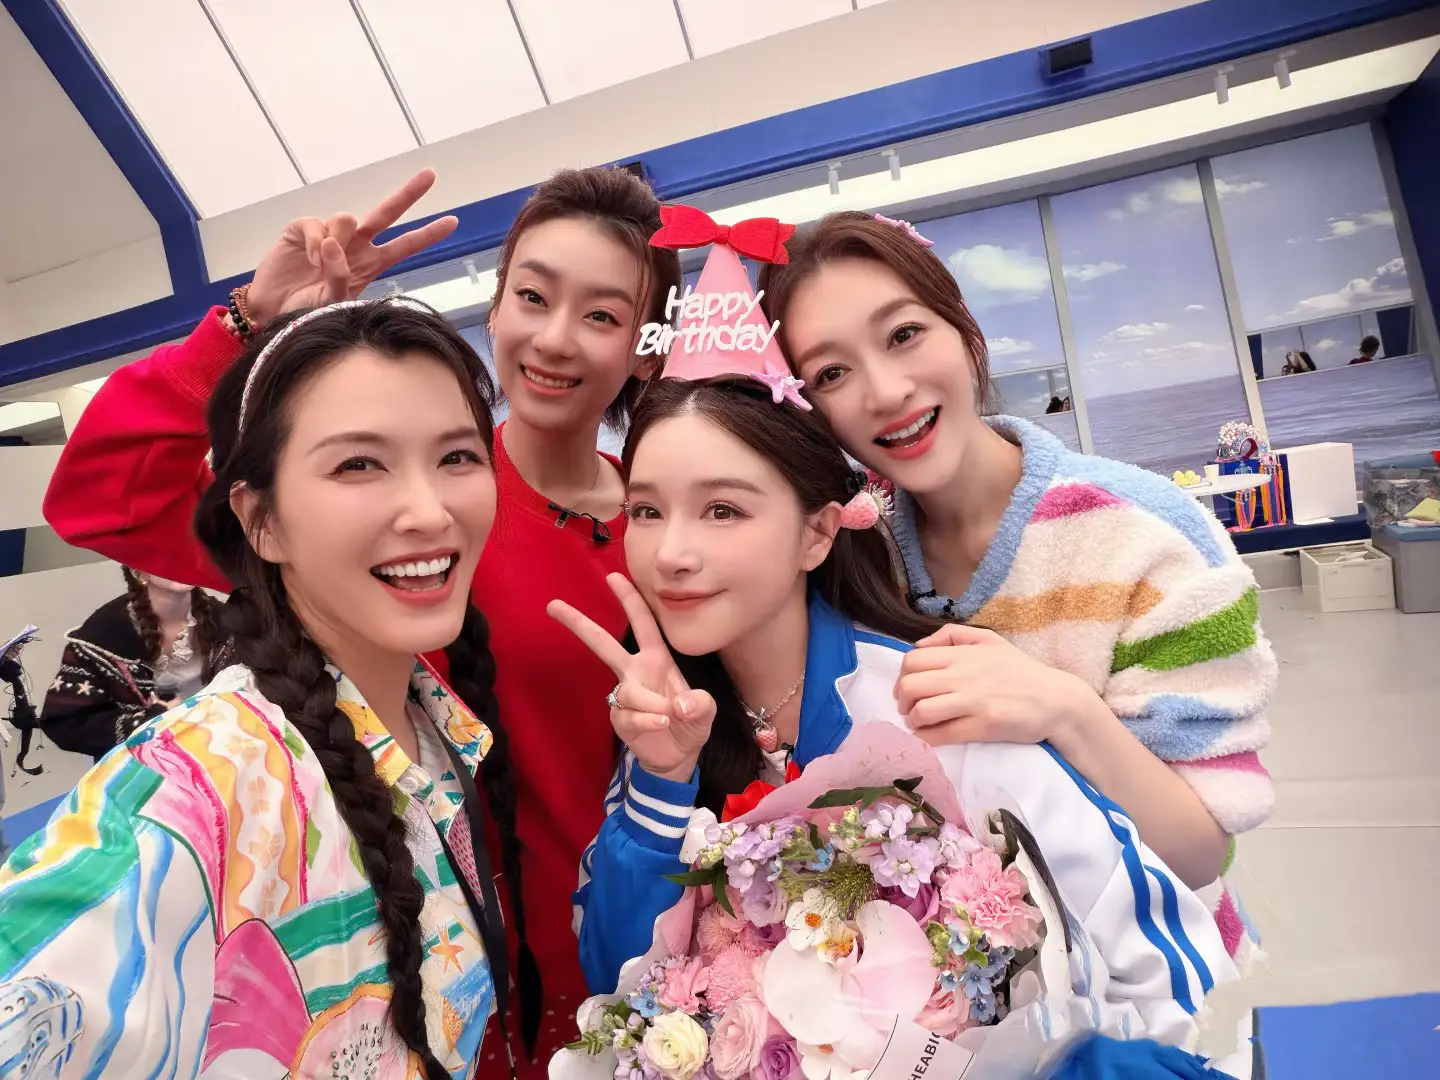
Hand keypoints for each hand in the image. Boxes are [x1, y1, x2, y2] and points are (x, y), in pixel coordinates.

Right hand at [245, 169, 459, 326]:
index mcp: (370, 263)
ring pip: (347, 219)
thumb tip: (333, 244)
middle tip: (431, 174)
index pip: (405, 246)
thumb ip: (341, 276)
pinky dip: (313, 242)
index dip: (427, 234)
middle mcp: (354, 245)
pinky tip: (307, 258)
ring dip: (337, 242)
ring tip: (321, 266)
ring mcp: (329, 234)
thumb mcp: (334, 302)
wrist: (273, 314)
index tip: (454, 222)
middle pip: (386, 213)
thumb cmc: (307, 312)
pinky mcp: (303, 229)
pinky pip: (317, 225)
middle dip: (408, 193)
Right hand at [547, 574, 715, 780]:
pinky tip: (660, 724)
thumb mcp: (706, 711)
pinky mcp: (619, 718)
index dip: (630, 599)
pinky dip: (646, 720)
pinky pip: (628, 715)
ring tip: (669, 716)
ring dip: (651, 704)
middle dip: (579, 624)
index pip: (644, 623)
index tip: (613, 576)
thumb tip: (681, 704)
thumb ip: (700, 705)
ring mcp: (625, 695)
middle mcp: (636, 672)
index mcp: (657, 659)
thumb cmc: (691, 722)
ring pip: (629, 691)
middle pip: (603, 644)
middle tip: (553, 605)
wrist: (678, 756)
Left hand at [894, 623, 1098, 746]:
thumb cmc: (1022, 670)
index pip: (913, 660)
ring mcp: (973, 702)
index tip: (906, 687)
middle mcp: (964, 676)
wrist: (1056, 700)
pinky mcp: (982, 727)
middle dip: (901, 700)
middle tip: (907, 707)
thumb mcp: (990, 640)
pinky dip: (927, 738)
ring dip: (913, 720)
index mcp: (964, 654)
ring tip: (918, 723)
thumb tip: (919, 645)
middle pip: (911, 686)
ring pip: (922, 711)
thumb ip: (952, 635)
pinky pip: (941, 735)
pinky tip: (929, 736)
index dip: (901, 676)